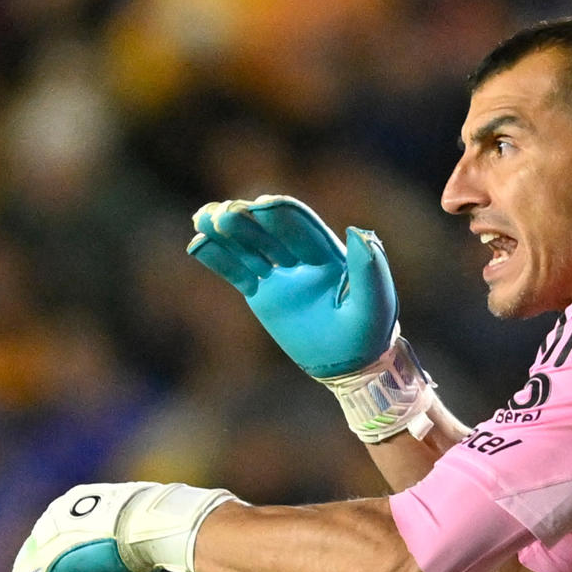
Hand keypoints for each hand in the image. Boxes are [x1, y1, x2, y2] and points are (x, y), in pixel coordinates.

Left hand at [0, 482, 233, 571]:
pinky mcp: (54, 562)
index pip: (54, 534)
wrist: (158, 524)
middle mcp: (56, 517)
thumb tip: (167, 535)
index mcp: (76, 502)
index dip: (51, 560)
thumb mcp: (141, 524)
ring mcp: (53, 539)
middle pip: (35, 553)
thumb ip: (135, 531)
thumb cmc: (160, 523)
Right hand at [188, 195, 397, 378]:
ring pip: (248, 248)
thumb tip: (359, 230)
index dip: (280, 216)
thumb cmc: (369, 334)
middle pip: (268, 232)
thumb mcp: (375, 304)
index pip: (300, 227)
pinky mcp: (262, 293)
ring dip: (226, 233)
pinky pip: (236, 272)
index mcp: (329, 254)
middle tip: (223, 214)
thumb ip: (369, 268)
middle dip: (247, 221)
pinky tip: (196, 245)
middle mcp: (301, 258)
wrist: (351, 364)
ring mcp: (279, 275)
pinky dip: (218, 259)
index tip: (259, 206)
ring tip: (202, 218)